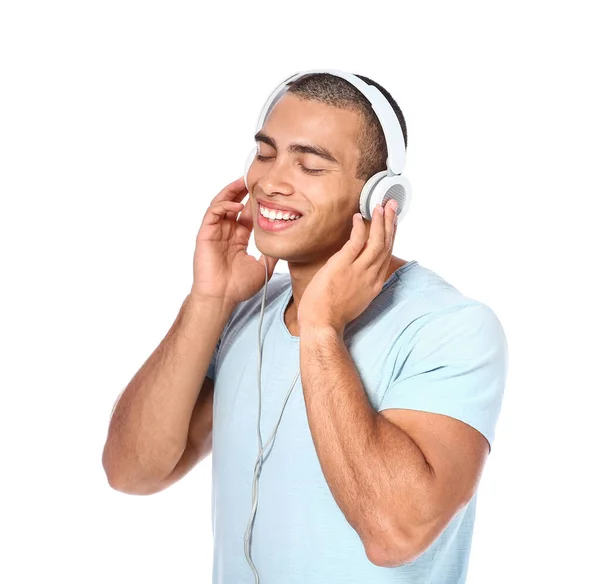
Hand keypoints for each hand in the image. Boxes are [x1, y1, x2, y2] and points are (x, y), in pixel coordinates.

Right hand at [191, 177, 277, 307]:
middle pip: (234, 205)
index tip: (267, 192)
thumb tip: (286, 244)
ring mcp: (215, 232)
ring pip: (222, 204)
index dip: (256, 202)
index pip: (247, 215)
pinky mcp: (205, 234)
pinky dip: (223, 206)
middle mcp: (226, 232)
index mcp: (238, 238)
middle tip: (255, 179)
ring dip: (232, 192)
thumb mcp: (263, 267)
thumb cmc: (238, 287)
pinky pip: (213, 213)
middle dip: (243, 191)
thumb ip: (272, 254)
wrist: (222, 298)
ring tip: (243, 182)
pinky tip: (236, 206)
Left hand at [297, 199, 398, 333]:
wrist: (322, 324)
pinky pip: (356, 242)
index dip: (391, 236)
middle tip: (392, 205)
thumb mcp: (354, 299)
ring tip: (379, 206)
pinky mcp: (343, 266)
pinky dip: (360, 228)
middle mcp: (371, 276)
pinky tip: (359, 217)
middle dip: (390, 223)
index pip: (387, 255)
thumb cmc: (332, 314)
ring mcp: (358, 271)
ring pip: (376, 242)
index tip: (393, 222)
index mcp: (374, 284)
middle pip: (386, 245)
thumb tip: (355, 270)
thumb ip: (359, 282)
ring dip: (380, 222)